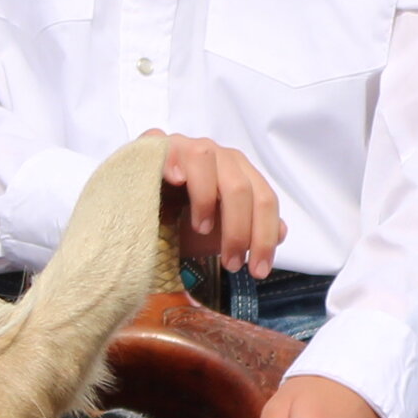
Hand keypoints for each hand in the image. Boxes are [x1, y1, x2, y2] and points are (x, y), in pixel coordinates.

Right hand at [148, 134, 284, 276]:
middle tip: (231, 264)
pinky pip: (167, 147)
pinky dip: (174, 162)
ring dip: (207, 198)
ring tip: (200, 229)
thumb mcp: (216, 233)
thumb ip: (249, 230)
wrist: (135, 213)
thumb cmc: (178, 221)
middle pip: (241, 186)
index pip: (264, 199)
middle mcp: (218, 156)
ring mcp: (186, 147)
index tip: (259, 271)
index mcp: (239, 174)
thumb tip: (283, 232)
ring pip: (208, 159)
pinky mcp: (154, 146)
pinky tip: (174, 181)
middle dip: (240, 230)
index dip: (265, 236)